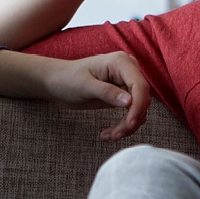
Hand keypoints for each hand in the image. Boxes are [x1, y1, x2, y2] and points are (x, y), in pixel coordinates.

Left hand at [0, 50, 150, 140]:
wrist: (57, 82)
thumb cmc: (67, 79)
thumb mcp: (84, 86)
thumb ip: (107, 92)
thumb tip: (129, 101)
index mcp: (121, 62)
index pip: (140, 86)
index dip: (138, 107)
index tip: (129, 125)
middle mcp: (128, 70)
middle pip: (142, 99)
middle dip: (131, 120)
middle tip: (115, 135)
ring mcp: (127, 82)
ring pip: (138, 108)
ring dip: (127, 126)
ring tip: (109, 136)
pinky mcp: (123, 94)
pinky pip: (131, 112)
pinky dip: (123, 125)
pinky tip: (108, 133)